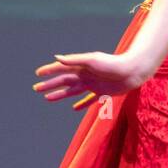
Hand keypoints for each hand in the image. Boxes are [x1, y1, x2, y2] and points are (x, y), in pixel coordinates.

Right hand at [34, 49, 149, 108]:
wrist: (131, 72)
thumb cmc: (112, 64)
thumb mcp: (92, 60)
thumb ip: (74, 60)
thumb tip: (57, 58)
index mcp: (81, 66)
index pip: (61, 68)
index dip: (49, 70)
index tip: (37, 74)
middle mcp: (85, 75)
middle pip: (63, 80)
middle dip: (50, 84)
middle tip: (36, 89)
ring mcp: (93, 84)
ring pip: (72, 91)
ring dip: (60, 94)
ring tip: (47, 98)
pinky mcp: (102, 93)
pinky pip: (88, 100)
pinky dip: (81, 104)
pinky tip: (74, 109)